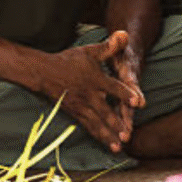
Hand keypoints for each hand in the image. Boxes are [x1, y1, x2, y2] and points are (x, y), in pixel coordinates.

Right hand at [35, 31, 142, 152]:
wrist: (43, 72)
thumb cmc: (69, 61)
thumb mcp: (90, 52)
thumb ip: (109, 46)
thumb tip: (124, 33)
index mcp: (95, 79)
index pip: (113, 87)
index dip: (125, 94)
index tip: (137, 102)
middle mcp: (89, 95)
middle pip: (105, 111)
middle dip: (115, 123)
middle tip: (127, 134)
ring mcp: (81, 106)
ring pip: (96, 122)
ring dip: (108, 135)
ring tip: (119, 147)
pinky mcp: (75, 113)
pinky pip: (89, 127)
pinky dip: (99, 136)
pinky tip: (109, 145)